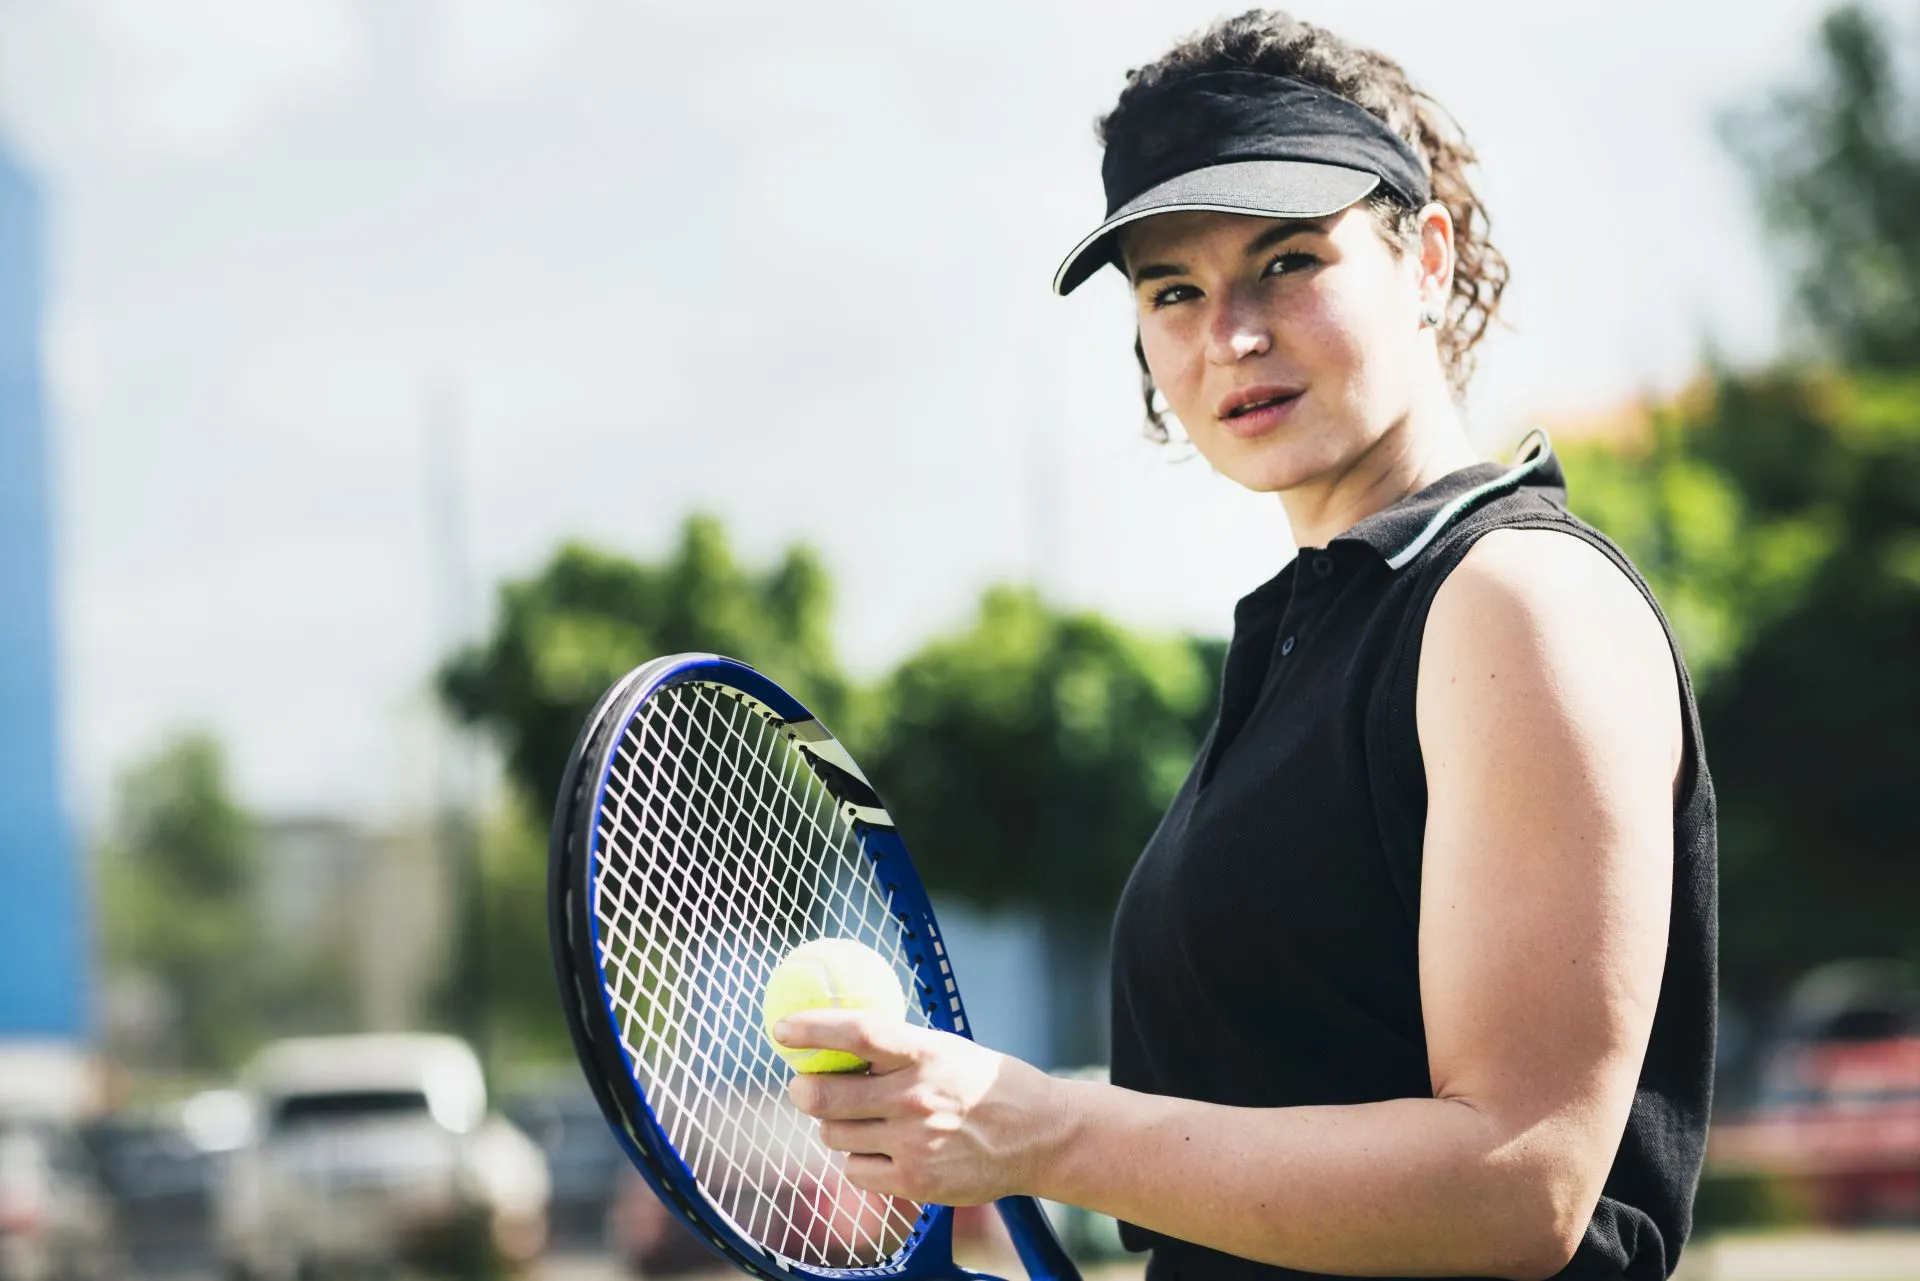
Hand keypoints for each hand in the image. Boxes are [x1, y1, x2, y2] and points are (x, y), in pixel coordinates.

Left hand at [775, 1010, 1066, 1204]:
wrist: (1038, 1136)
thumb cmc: (983, 1085)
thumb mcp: (946, 1049)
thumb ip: (896, 1049)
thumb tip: (834, 1038)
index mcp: (926, 1053)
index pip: (857, 1033)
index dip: (813, 1029)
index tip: (781, 1028)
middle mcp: (916, 1098)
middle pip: (828, 1095)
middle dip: (803, 1090)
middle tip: (800, 1086)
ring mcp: (914, 1143)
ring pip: (835, 1136)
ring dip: (835, 1127)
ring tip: (859, 1119)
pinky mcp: (915, 1181)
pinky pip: (856, 1172)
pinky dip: (859, 1161)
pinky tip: (882, 1150)